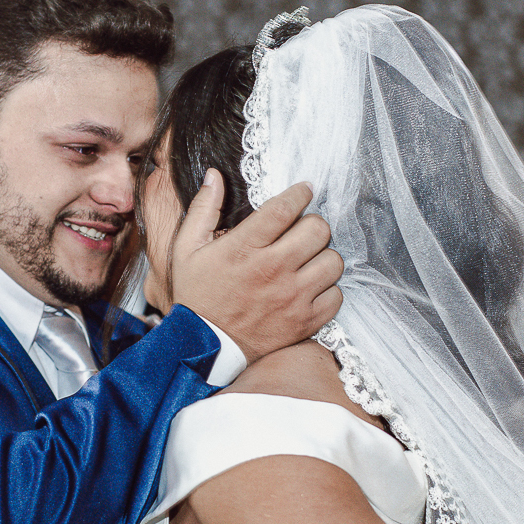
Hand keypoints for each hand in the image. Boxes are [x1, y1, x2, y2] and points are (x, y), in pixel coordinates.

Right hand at [171, 170, 343, 363]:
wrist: (203, 348)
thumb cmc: (197, 296)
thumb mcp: (187, 249)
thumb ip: (204, 209)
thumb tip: (215, 176)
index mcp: (245, 248)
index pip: (286, 207)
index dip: (300, 193)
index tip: (304, 190)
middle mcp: (273, 270)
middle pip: (318, 230)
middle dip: (312, 224)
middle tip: (302, 231)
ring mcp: (293, 298)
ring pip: (333, 261)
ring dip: (323, 256)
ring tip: (308, 260)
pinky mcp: (304, 322)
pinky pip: (336, 296)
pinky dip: (328, 290)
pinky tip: (311, 287)